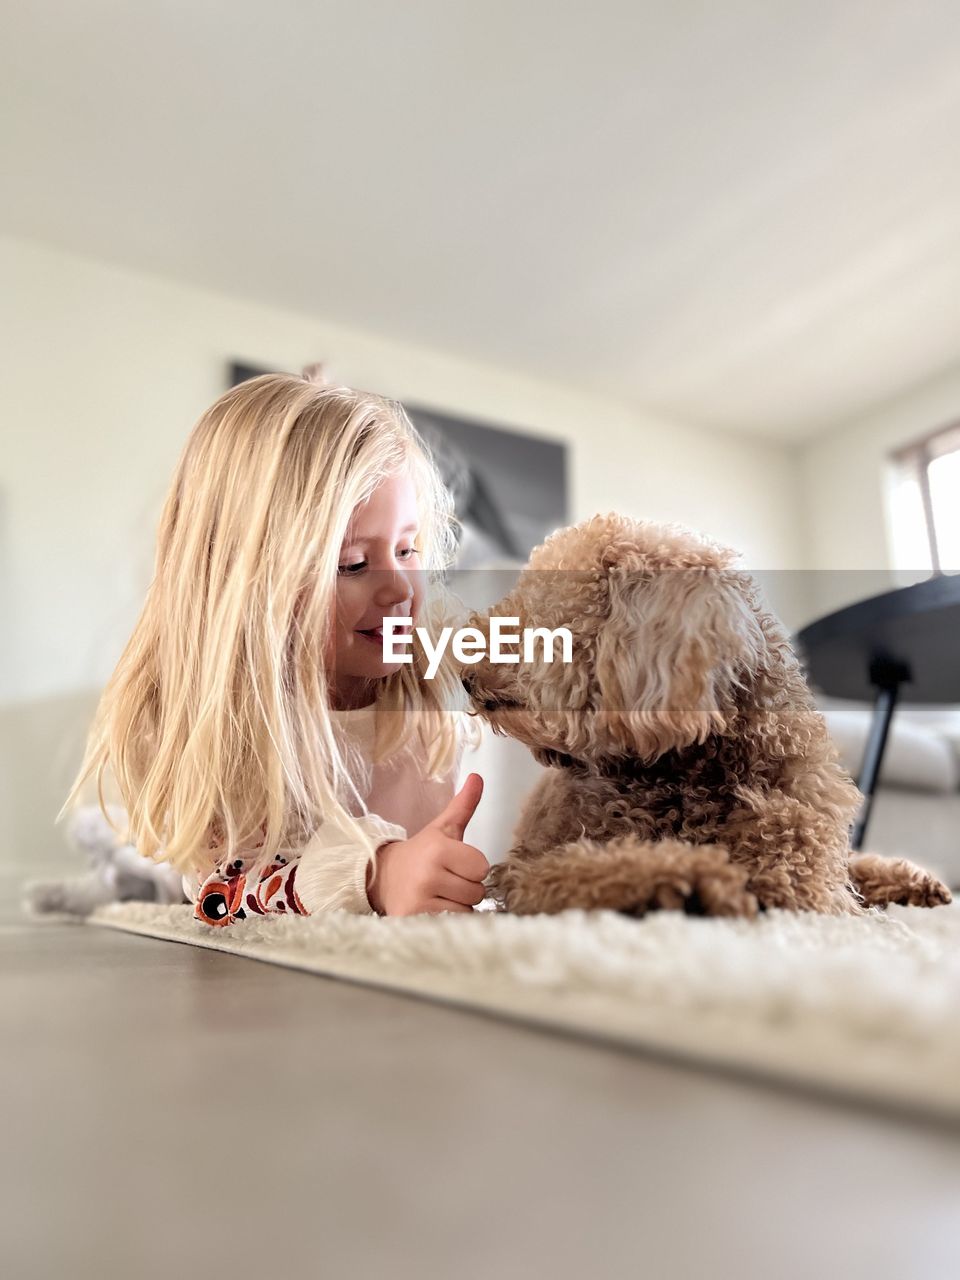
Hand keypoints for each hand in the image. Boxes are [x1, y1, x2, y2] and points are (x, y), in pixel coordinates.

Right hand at [366, 774, 488, 915]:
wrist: (382, 878)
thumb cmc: (421, 854)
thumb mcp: (442, 829)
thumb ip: (463, 805)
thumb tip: (478, 777)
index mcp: (438, 849)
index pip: (482, 867)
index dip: (473, 867)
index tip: (457, 864)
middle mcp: (428, 875)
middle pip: (476, 892)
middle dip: (467, 888)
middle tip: (447, 881)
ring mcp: (419, 901)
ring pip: (466, 911)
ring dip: (458, 906)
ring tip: (439, 896)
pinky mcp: (413, 921)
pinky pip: (451, 924)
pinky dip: (448, 920)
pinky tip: (433, 909)